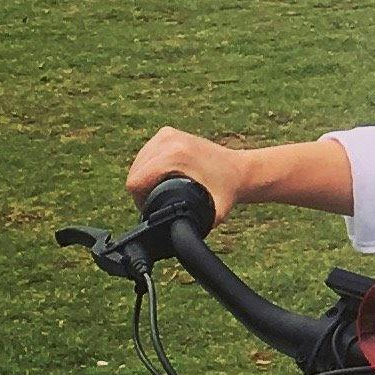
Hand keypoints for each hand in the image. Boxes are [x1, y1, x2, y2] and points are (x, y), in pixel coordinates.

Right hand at [125, 128, 253, 219]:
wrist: (240, 169)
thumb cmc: (226, 192)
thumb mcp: (212, 213)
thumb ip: (193, 228)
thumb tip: (176, 242)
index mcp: (175, 156)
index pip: (136, 181)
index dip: (140, 200)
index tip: (154, 207)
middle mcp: (169, 140)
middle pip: (135, 172)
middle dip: (142, 190)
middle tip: (160, 201)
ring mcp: (167, 134)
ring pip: (138, 163)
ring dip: (145, 179)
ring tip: (162, 190)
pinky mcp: (167, 133)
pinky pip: (146, 154)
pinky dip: (149, 167)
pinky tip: (162, 176)